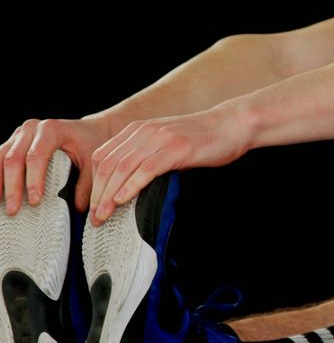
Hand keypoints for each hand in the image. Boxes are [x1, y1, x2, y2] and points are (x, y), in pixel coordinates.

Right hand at [2, 117, 111, 216]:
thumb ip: (86, 183)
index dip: (33, 179)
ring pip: (0, 158)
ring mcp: (19, 135)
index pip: (37, 155)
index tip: (34, 201)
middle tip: (14, 209)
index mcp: (51, 129)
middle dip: (12, 186)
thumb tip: (79, 207)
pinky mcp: (13, 142)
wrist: (86, 129)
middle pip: (14, 158)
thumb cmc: (89, 142)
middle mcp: (31, 129)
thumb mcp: (93, 160)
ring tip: (1, 204)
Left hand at [89, 106, 250, 225]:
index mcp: (138, 130)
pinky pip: (146, 168)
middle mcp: (145, 131)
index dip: (92, 183)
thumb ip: (149, 159)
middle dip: (97, 193)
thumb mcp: (168, 145)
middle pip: (108, 164)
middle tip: (95, 216)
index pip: (103, 157)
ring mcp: (161, 138)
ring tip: (105, 215)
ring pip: (123, 167)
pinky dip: (131, 186)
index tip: (92, 205)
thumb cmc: (205, 139)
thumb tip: (132, 188)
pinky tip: (124, 200)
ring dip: (110, 194)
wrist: (233, 125)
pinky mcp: (177, 148)